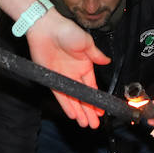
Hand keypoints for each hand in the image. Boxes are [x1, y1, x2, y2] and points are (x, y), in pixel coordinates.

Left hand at [25, 9, 108, 128]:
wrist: (46, 28)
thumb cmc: (66, 30)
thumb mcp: (86, 42)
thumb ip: (96, 55)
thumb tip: (108, 61)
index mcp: (85, 66)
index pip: (92, 87)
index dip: (97, 100)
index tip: (102, 111)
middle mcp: (74, 74)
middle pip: (83, 97)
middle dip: (89, 111)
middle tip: (94, 124)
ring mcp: (63, 78)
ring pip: (72, 99)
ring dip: (78, 111)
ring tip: (85, 124)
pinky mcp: (51, 78)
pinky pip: (60, 95)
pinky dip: (66, 105)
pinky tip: (72, 114)